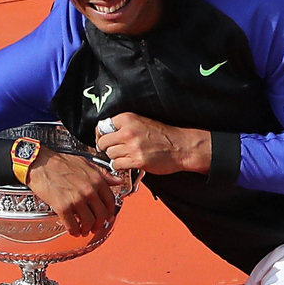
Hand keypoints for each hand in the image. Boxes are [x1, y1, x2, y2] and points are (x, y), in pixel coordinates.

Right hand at [24, 151, 117, 236]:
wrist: (39, 163)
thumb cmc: (60, 162)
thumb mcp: (86, 164)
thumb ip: (103, 174)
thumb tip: (117, 181)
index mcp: (96, 180)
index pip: (110, 201)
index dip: (110, 212)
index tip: (107, 217)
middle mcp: (89, 190)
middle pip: (101, 215)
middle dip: (99, 224)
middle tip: (95, 227)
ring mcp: (76, 199)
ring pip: (88, 222)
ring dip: (87, 229)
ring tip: (83, 230)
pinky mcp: (62, 206)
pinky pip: (72, 225)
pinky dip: (74, 231)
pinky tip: (73, 230)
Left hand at [96, 113, 210, 174]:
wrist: (181, 146)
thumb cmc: (165, 136)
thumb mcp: (143, 122)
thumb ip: (126, 126)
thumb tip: (108, 133)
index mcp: (128, 118)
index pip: (102, 126)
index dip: (102, 135)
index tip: (105, 140)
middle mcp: (128, 131)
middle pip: (103, 142)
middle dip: (106, 148)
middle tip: (113, 150)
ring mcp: (132, 146)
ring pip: (110, 154)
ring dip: (115, 157)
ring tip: (125, 157)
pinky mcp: (137, 160)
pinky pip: (117, 164)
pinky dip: (120, 166)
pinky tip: (128, 163)